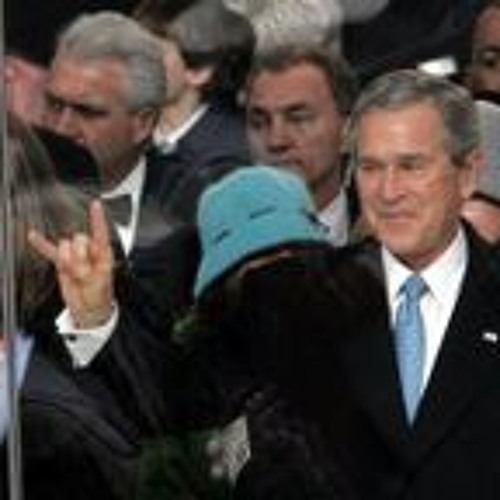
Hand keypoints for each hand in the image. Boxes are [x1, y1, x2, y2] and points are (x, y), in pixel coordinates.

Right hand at [28, 200, 115, 328]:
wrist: (89, 309)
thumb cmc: (100, 294)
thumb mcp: (99, 282)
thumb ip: (87, 268)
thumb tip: (75, 260)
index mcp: (103, 252)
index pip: (100, 232)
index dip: (98, 219)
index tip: (96, 205)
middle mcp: (89, 250)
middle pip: (79, 239)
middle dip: (79, 256)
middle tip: (84, 272)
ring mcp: (74, 255)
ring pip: (65, 246)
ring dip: (68, 260)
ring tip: (75, 273)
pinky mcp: (62, 262)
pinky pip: (50, 251)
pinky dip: (42, 244)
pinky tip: (33, 236)